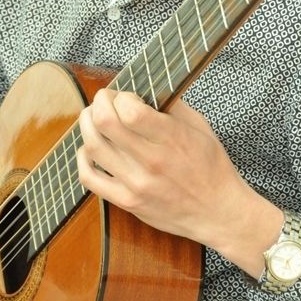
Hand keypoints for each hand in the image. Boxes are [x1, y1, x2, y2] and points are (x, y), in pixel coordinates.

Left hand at [77, 90, 281, 274]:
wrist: (218, 211)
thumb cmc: (211, 167)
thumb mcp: (200, 127)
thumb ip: (171, 106)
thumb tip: (144, 88)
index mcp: (171, 139)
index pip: (130, 110)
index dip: (122, 97)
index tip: (127, 97)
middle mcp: (151, 161)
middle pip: (105, 123)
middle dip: (99, 103)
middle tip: (104, 101)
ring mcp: (137, 184)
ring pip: (93, 147)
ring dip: (87, 125)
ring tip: (93, 118)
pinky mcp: (128, 202)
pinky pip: (90, 178)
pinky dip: (82, 159)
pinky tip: (90, 150)